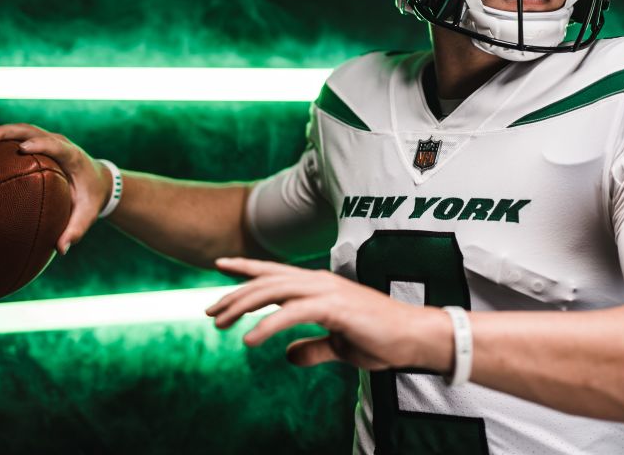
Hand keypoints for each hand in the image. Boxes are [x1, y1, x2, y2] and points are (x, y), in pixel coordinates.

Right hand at [0, 122, 111, 255]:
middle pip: (28, 130)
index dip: (41, 143)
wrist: (98, 178)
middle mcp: (56, 142)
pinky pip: (10, 137)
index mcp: (71, 156)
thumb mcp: (88, 214)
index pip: (55, 144)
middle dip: (3, 133)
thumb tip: (62, 250)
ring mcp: (44, 139)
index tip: (24, 148)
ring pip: (15, 129)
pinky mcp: (34, 141)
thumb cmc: (91, 197)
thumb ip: (76, 230)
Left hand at [206, 257, 452, 372]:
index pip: (276, 273)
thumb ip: (312, 348)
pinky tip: (250, 339)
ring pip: (274, 291)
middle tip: (209, 311)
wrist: (414, 339)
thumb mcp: (339, 346)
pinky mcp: (335, 308)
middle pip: (267, 281)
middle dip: (234, 294)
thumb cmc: (381, 340)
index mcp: (320, 286)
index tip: (220, 267)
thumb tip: (288, 356)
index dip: (246, 269)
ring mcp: (328, 292)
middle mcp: (320, 282)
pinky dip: (267, 325)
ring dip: (243, 306)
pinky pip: (293, 313)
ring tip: (220, 324)